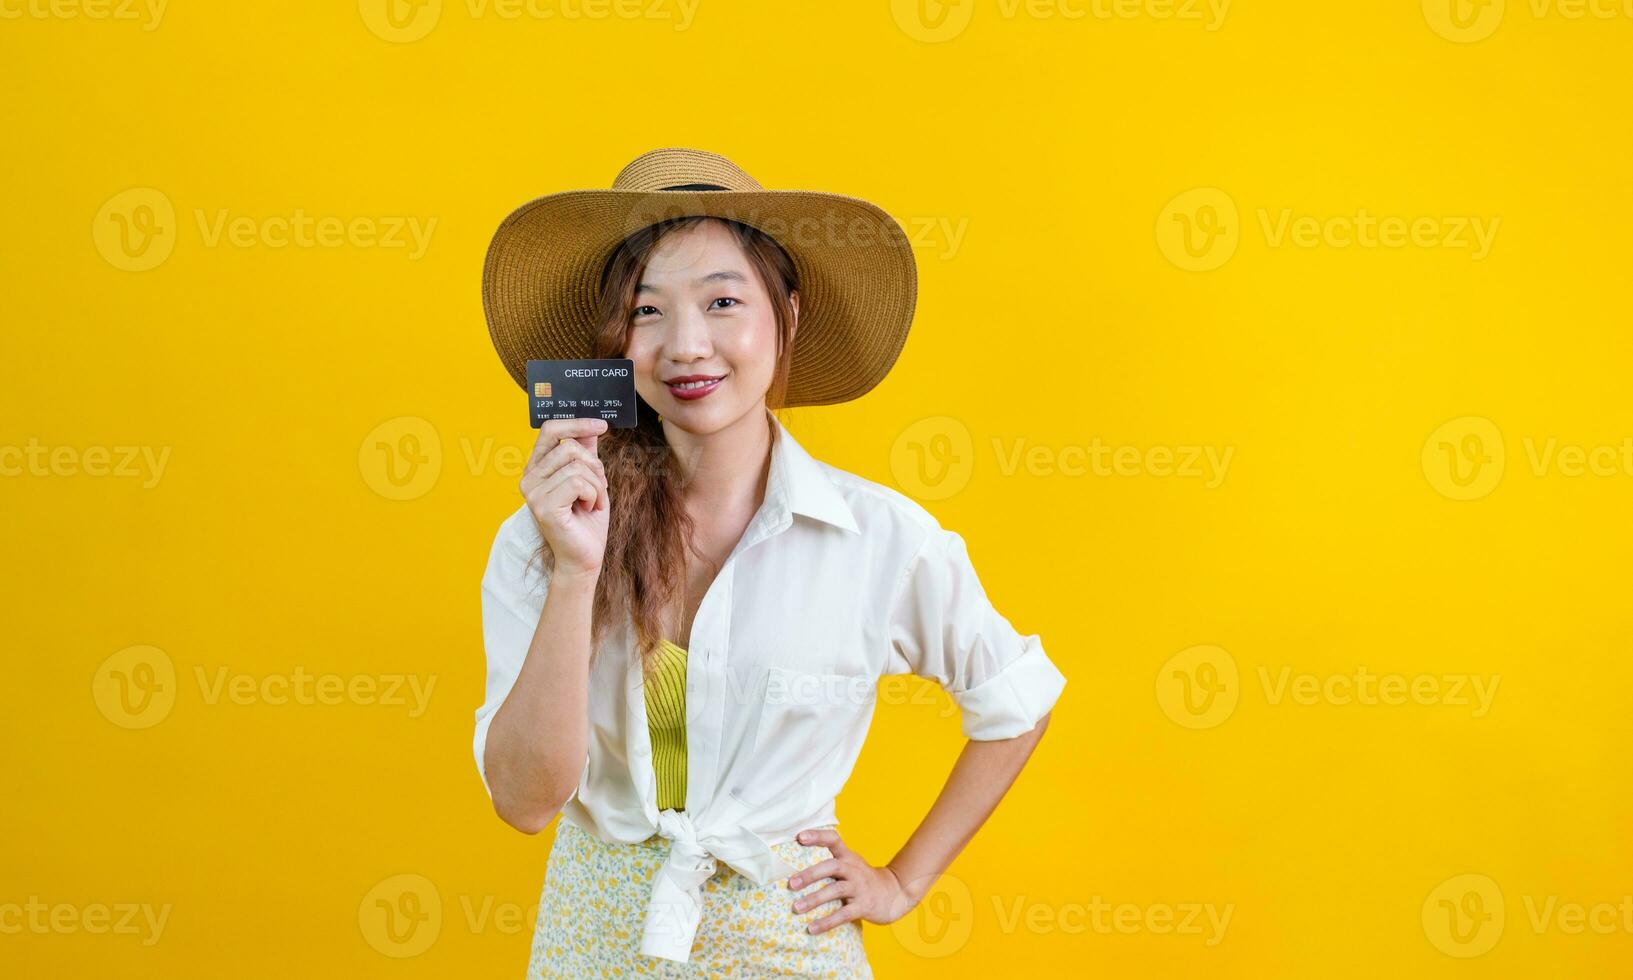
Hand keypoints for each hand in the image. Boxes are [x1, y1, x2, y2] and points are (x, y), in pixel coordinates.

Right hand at [520, 417, 609, 579]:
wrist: (585, 557)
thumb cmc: (587, 520)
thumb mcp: (590, 479)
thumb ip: (586, 453)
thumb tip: (590, 426)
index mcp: (537, 468)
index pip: (550, 431)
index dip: (576, 423)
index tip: (602, 425)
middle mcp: (529, 479)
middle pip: (570, 448)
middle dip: (595, 467)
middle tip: (597, 489)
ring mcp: (533, 493)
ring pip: (577, 466)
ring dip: (596, 485)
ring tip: (592, 502)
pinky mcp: (543, 506)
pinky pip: (578, 483)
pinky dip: (593, 495)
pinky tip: (588, 509)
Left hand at [786, 828, 918, 934]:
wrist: (895, 892)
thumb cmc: (863, 878)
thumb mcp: (850, 864)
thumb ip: (830, 862)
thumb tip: (794, 868)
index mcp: (848, 856)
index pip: (833, 839)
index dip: (817, 836)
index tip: (800, 837)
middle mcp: (853, 869)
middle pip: (832, 866)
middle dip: (810, 874)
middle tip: (791, 883)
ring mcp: (860, 887)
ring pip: (836, 890)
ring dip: (815, 899)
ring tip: (796, 908)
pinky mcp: (864, 906)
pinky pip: (844, 914)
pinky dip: (827, 922)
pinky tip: (812, 928)